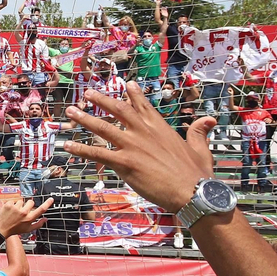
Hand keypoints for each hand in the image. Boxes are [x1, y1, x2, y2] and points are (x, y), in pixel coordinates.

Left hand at [0, 197, 51, 237]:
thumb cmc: (14, 230)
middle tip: (22, 211)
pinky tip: (9, 211)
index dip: (47, 204)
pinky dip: (11, 204)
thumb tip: (46, 219)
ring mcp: (16, 208)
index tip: (51, 199)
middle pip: (30, 202)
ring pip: (21, 201)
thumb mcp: (28, 229)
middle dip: (28, 205)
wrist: (0, 229)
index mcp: (29, 218)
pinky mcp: (8, 204)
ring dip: (18, 205)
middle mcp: (23, 212)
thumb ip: (38, 224)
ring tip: (14, 213)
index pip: (41, 210)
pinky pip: (13, 201)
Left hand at [63, 81, 215, 212]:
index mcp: (160, 128)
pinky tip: (67, 145)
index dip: (134, 94)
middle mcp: (143, 132)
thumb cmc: (198, 175)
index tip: (126, 83)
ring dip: (84, 119)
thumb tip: (209, 119)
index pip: (143, 106)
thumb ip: (199, 132)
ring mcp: (132, 146)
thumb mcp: (201, 148)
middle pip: (118, 110)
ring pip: (102, 128)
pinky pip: (97, 154)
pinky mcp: (125, 163)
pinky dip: (80, 149)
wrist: (194, 192)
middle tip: (87, 92)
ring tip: (71, 111)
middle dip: (101, 100)